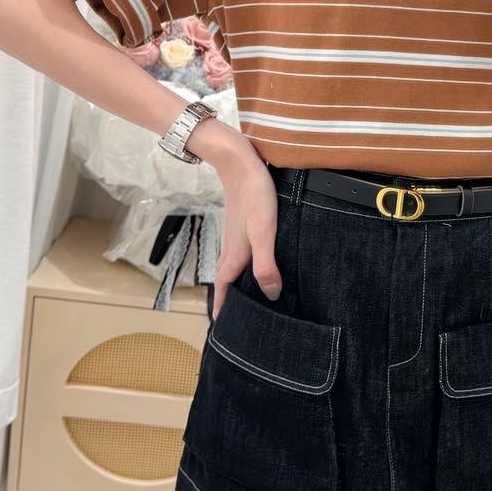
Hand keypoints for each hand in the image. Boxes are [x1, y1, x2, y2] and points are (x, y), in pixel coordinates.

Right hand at [210, 143, 280, 320]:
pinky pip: (238, 252)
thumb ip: (265, 263)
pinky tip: (254, 260)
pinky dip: (241, 264)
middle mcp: (231, 248)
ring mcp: (235, 235)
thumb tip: (270, 293)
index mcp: (235, 254)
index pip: (224, 288)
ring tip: (243, 293)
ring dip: (233, 281)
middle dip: (227, 298)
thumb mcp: (263, 231)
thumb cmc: (254, 196)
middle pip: (226, 279)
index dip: (223, 307)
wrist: (240, 163)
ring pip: (231, 265)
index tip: (221, 326)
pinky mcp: (242, 224)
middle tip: (233, 316)